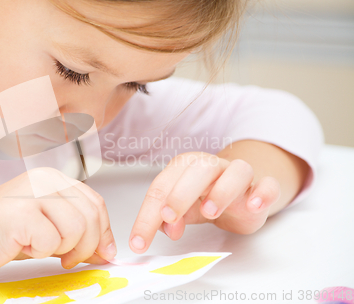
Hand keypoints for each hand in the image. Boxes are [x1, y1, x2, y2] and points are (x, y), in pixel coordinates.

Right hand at [0, 168, 116, 272]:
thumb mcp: (47, 228)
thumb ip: (76, 233)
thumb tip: (105, 249)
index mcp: (52, 178)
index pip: (95, 202)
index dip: (104, 231)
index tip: (103, 252)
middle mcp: (44, 179)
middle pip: (91, 216)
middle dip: (86, 246)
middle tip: (68, 259)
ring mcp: (32, 192)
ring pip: (76, 229)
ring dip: (60, 249)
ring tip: (36, 246)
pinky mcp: (21, 212)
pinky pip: (51, 242)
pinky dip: (39, 253)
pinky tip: (22, 245)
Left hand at [129, 152, 280, 252]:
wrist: (241, 193)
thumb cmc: (206, 198)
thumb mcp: (183, 210)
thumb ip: (171, 218)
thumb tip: (166, 229)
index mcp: (184, 168)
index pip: (162, 187)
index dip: (148, 214)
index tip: (139, 241)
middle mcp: (212, 166)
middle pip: (197, 170)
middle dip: (180, 193)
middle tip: (169, 217)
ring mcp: (238, 174)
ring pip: (235, 171)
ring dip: (221, 191)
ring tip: (209, 212)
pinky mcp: (262, 187)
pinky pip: (268, 184)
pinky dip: (262, 193)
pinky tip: (253, 205)